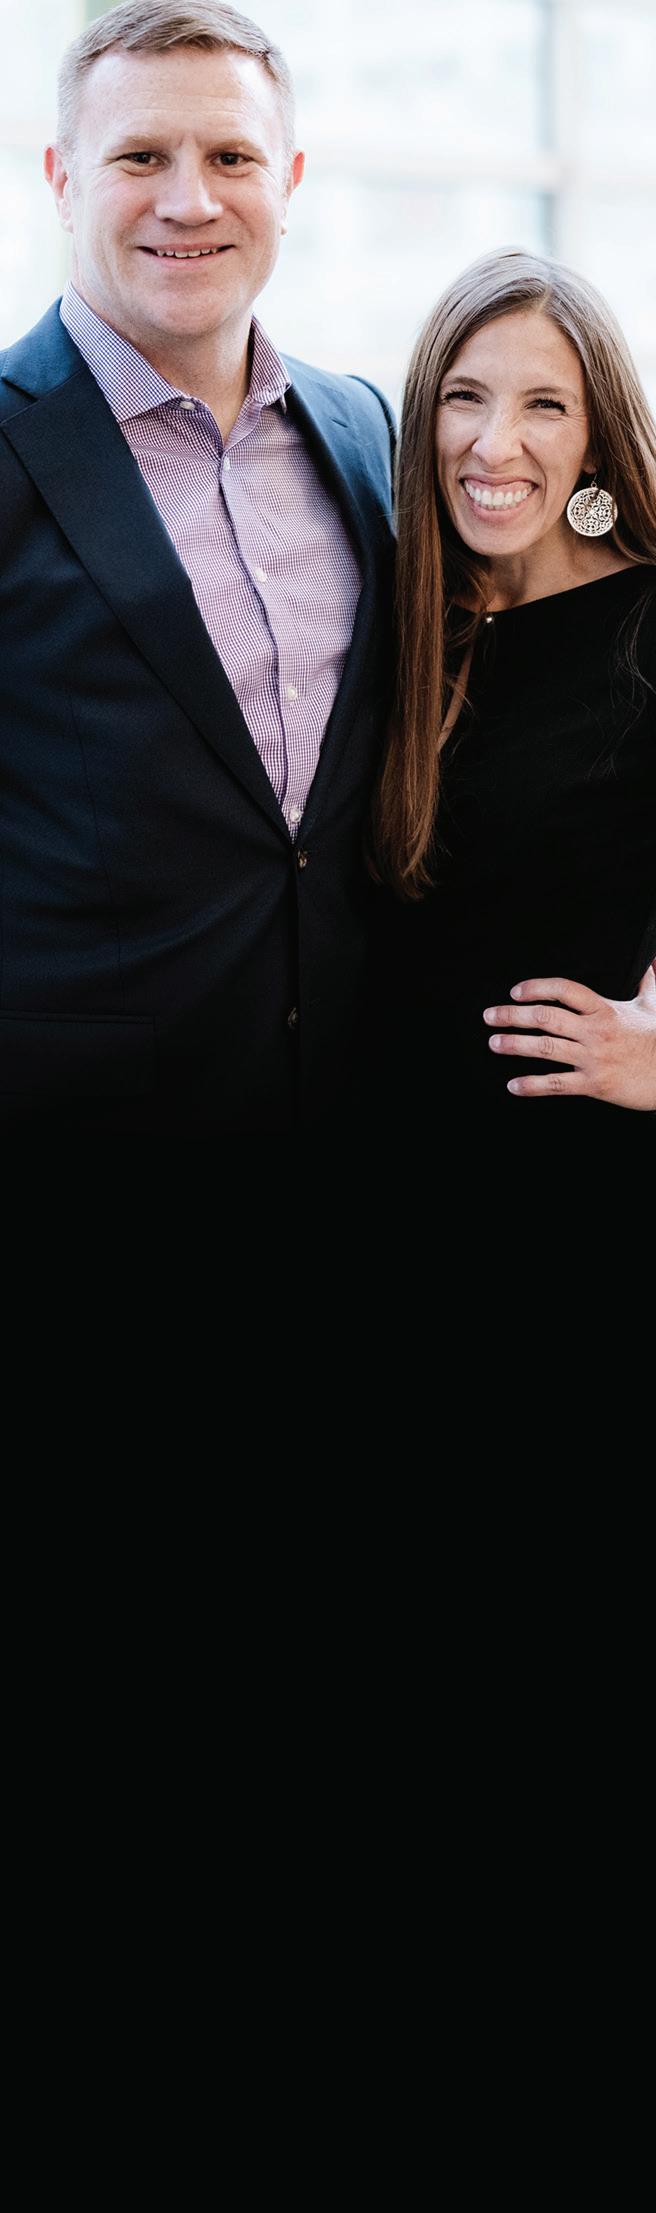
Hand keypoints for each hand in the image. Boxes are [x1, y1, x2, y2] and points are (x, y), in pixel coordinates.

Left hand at [482, 967, 655, 1107]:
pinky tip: (514, 1085)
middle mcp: (595, 1031)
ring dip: (515, 1045)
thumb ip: (647, 984)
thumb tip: (653, 963)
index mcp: (605, 1009)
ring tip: (494, 1043)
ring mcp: (593, 1058)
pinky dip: (532, 1085)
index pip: (564, 990)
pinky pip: (556, 1084)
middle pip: (546, 1017)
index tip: (517, 991)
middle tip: (490, 1016)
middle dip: (513, 1015)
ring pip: (545, 1048)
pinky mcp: (594, 1084)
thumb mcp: (652, 1007)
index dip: (537, 988)